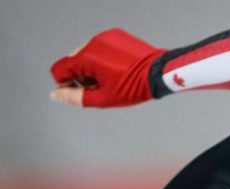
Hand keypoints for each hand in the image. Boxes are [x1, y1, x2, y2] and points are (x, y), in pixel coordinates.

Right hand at [49, 28, 165, 107]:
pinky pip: (101, 47)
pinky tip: (118, 68)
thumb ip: (75, 97)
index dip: (66, 84)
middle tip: (101, 87)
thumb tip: (55, 95)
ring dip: (92, 67)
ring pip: (87, 54)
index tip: (81, 92)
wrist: (160, 73)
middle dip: (81, 76)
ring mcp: (105, 37)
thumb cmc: (134, 87)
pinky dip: (103, 58)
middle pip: (73, 62)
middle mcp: (93, 42)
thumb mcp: (103, 98)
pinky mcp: (116, 35)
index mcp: (86, 57)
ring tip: (111, 78)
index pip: (60, 69)